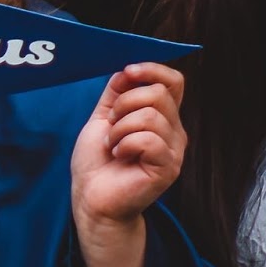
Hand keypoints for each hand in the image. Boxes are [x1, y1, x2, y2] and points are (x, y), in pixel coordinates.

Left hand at [70, 62, 186, 231]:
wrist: (91, 197)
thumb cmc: (97, 161)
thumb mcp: (103, 117)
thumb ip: (116, 93)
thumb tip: (127, 69)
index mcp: (161, 116)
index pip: (174, 81)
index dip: (153, 70)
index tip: (128, 71)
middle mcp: (173, 131)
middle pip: (158, 94)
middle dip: (124, 103)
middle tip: (111, 125)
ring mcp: (174, 150)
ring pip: (150, 116)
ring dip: (120, 128)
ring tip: (113, 145)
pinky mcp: (168, 168)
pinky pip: (148, 139)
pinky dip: (125, 144)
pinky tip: (120, 156)